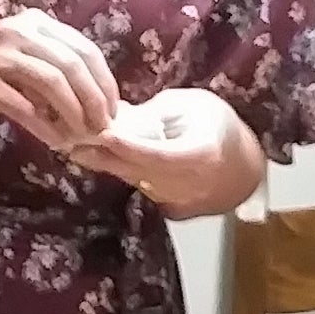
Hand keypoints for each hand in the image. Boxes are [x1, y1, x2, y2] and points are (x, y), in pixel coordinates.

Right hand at [0, 11, 118, 148]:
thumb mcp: (22, 59)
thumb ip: (54, 68)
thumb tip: (96, 98)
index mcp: (35, 23)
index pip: (85, 49)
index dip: (105, 81)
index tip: (114, 108)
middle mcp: (19, 31)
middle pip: (73, 64)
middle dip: (95, 99)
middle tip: (103, 127)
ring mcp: (0, 53)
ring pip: (52, 82)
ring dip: (73, 113)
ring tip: (82, 136)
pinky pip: (24, 105)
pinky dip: (44, 126)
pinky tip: (55, 141)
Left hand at [67, 88, 251, 212]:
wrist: (242, 166)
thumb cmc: (217, 127)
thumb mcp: (193, 106)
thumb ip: (157, 114)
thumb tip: (121, 118)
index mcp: (202, 155)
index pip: (160, 154)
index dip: (131, 146)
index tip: (105, 134)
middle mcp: (189, 184)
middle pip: (138, 171)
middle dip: (103, 155)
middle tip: (72, 140)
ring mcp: (177, 200)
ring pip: (133, 180)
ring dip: (106, 163)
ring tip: (79, 143)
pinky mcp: (166, 207)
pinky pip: (137, 186)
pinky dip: (119, 171)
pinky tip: (100, 156)